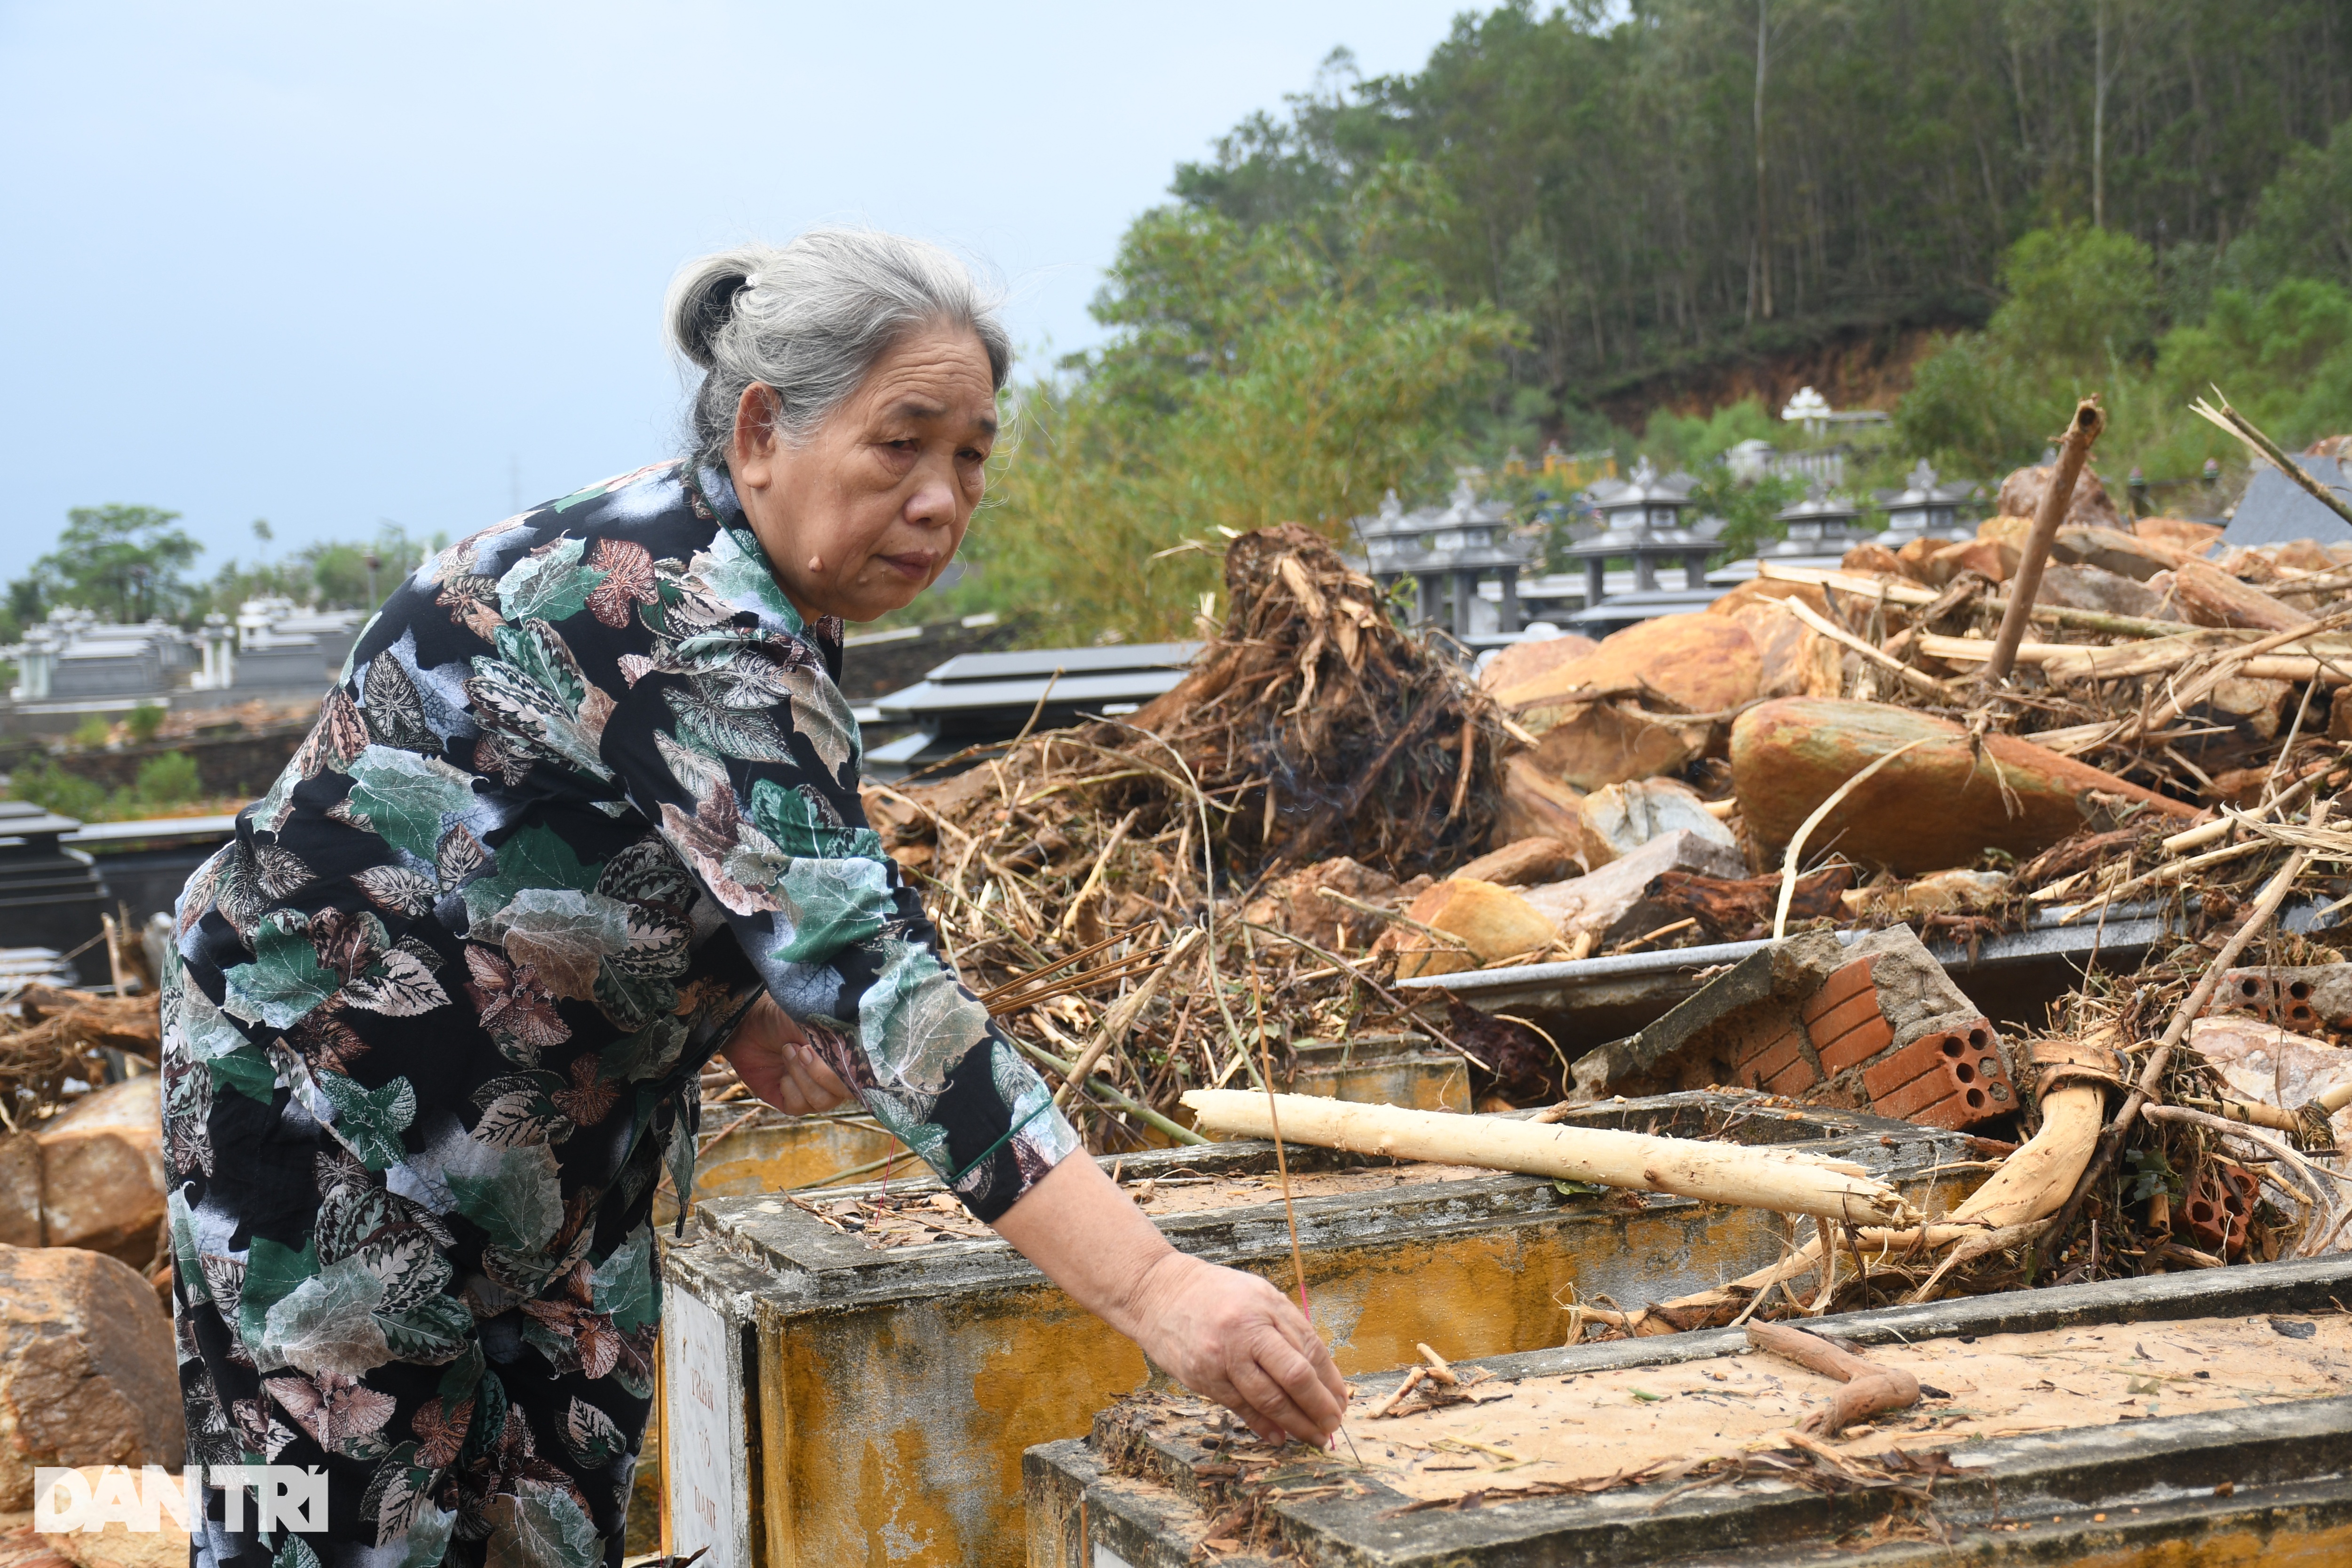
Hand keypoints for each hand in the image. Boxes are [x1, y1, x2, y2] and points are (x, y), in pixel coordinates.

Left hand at [722, 994, 851, 1113]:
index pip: (868, 1072)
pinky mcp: (793, 1102)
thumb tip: (851, 1047)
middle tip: (803, 1049)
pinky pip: (801, 1106)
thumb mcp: (810, 1019)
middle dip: (824, 1072)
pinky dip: (790, 1088)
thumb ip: (835, 1034)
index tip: (839, 1053)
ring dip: (804, 1077)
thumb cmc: (781, 1016)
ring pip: (824, 1101)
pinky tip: (781, 1073)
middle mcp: (836, 1075)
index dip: (857, 1069)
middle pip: (848, 1091)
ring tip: (788, 1052)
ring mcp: (815, 1090)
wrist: (746, 1025)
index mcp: (847, 1053)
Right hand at [1125, 1252, 1346, 1445]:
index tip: (1341, 1401)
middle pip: (1294, 1377)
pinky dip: (1263, 1425)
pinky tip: (1280, 1437)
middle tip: (1333, 1426)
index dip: (1330, 1381)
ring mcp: (1221, 1357)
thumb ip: (1288, 1328)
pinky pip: (1239, 1408)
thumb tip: (1319, 1375)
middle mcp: (1245, 1332)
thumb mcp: (1259, 1295)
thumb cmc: (1215, 1293)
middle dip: (1319, 1407)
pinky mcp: (1202, 1378)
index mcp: (1266, 1307)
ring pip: (1268, 1399)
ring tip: (1313, 1437)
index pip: (1309, 1350)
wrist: (1156, 1292)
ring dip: (1296, 1424)